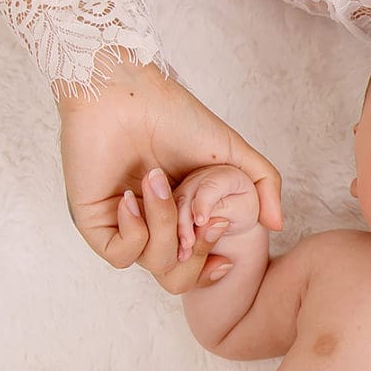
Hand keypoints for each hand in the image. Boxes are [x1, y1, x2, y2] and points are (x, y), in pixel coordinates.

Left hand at [57, 52, 281, 292]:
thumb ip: (263, 185)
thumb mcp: (234, 152)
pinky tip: (131, 198)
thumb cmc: (176, 116)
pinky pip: (120, 256)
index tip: (223, 257)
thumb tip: (276, 225)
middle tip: (201, 222)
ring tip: (159, 185)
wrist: (128, 93)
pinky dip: (134, 233)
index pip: (196, 265)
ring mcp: (123, 224)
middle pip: (176, 277)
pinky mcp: (94, 221)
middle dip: (196, 256)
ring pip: (153, 264)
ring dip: (164, 228)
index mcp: (182, 215)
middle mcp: (153, 224)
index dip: (211, 269)